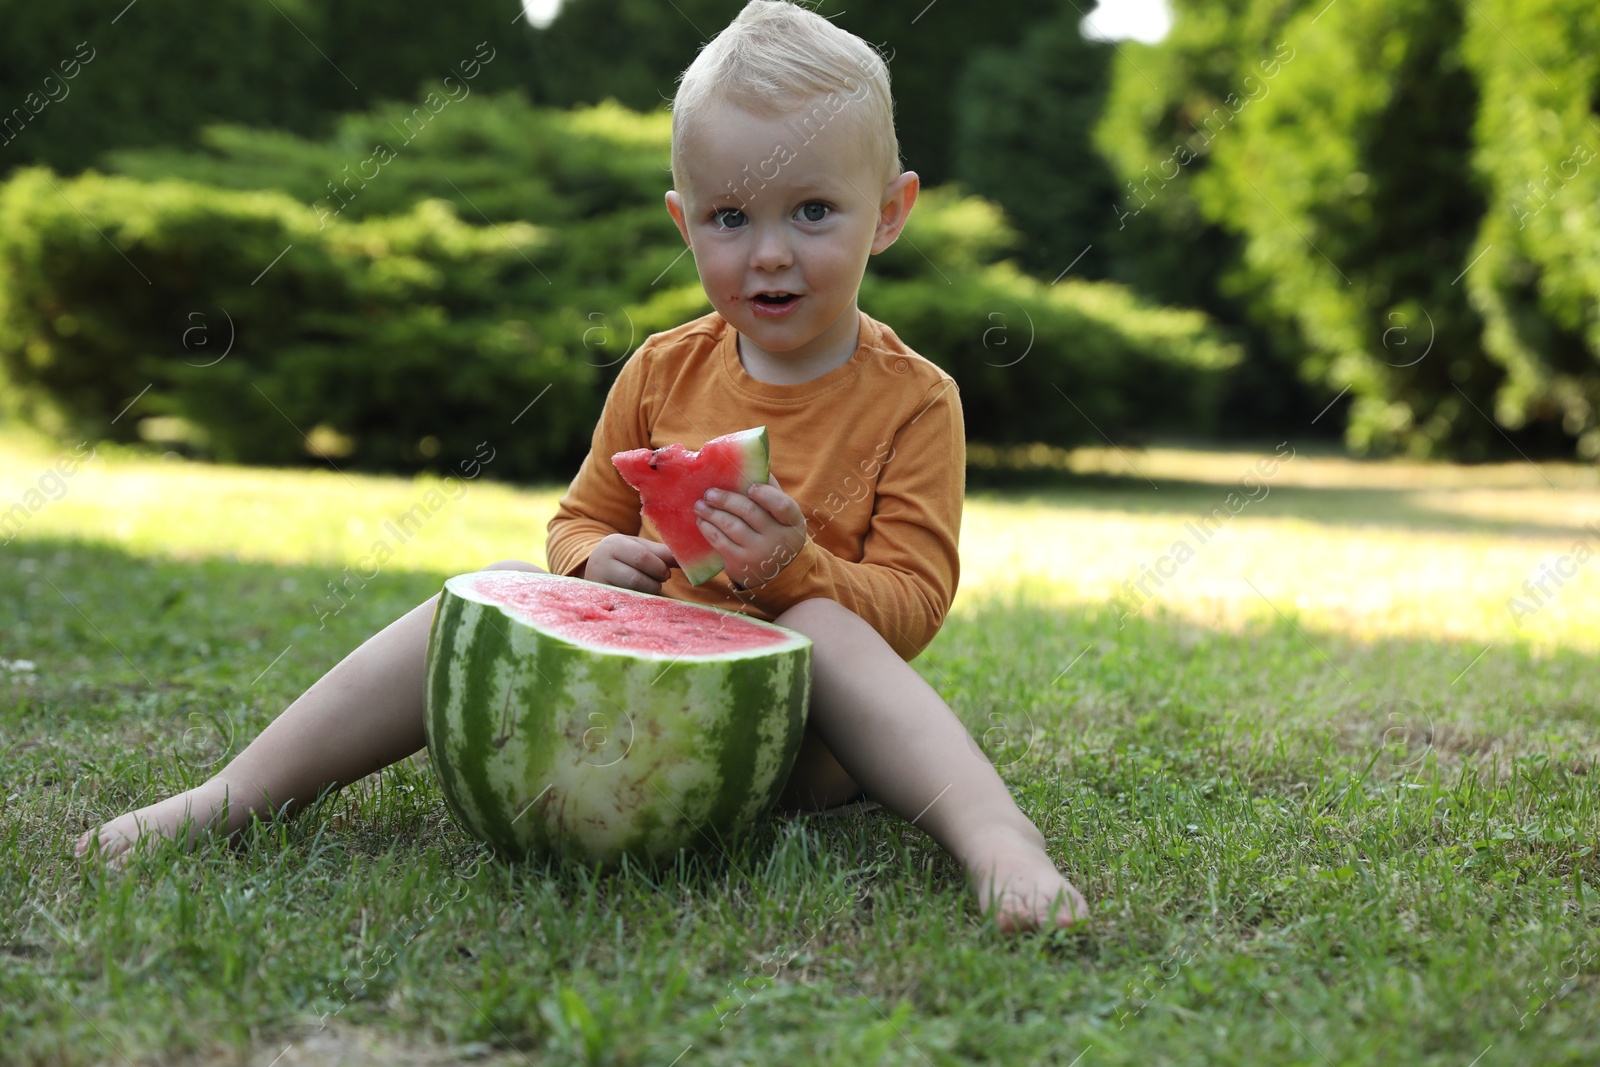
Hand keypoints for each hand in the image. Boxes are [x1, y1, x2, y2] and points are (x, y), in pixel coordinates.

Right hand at [582, 533, 676, 593]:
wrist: (595, 568)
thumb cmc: (625, 557)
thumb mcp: (639, 548)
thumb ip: (661, 553)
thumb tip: (687, 558)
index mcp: (614, 544)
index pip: (642, 557)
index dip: (660, 566)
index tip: (669, 571)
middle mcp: (601, 562)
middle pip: (636, 577)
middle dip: (655, 580)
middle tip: (663, 578)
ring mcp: (598, 582)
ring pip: (631, 592)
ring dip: (649, 590)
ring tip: (652, 584)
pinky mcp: (600, 598)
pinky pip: (626, 602)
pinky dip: (640, 600)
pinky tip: (642, 595)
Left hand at [694, 475, 807, 589]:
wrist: (778, 574)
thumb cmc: (777, 534)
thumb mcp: (783, 517)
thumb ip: (772, 492)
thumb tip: (754, 463)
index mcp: (792, 522)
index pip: (783, 506)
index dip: (765, 495)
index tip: (749, 488)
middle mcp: (778, 539)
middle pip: (750, 512)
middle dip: (726, 499)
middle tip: (709, 492)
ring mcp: (759, 553)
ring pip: (731, 526)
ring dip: (712, 512)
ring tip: (700, 504)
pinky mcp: (741, 564)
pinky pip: (720, 542)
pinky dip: (708, 529)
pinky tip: (702, 520)